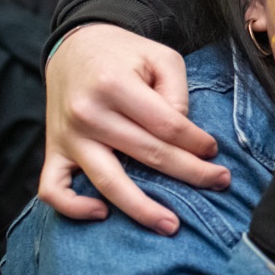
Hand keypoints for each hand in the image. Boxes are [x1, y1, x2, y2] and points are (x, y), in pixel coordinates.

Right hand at [39, 24, 229, 234]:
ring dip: (143, 209)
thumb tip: (185, 136)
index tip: (214, 152)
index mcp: (115, 86)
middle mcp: (87, 114)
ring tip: (172, 226)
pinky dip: (73, 207)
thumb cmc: (124, 55)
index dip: (198, 144)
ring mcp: (67, 137)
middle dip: (191, 174)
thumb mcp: (161, 57)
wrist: (74, 47)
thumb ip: (178, 93)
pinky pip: (53, 189)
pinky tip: (102, 214)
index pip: (168, 127)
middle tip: (221, 184)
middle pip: (148, 156)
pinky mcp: (53, 151)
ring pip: (108, 182)